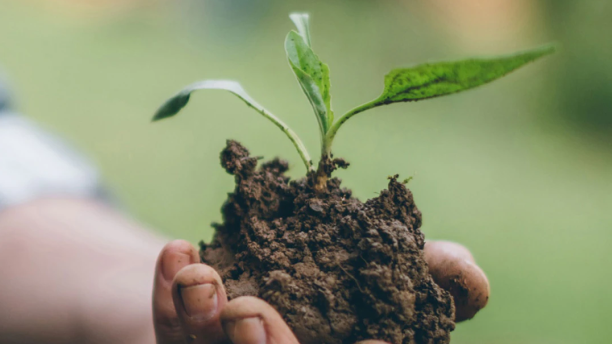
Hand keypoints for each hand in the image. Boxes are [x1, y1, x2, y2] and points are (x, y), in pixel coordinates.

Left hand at [153, 240, 488, 343]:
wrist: (286, 259)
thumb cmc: (353, 271)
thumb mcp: (401, 264)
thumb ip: (436, 274)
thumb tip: (470, 279)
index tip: (378, 342)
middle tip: (253, 314)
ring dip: (201, 323)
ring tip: (202, 277)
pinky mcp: (183, 339)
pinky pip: (168, 329)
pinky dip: (169, 292)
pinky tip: (180, 251)